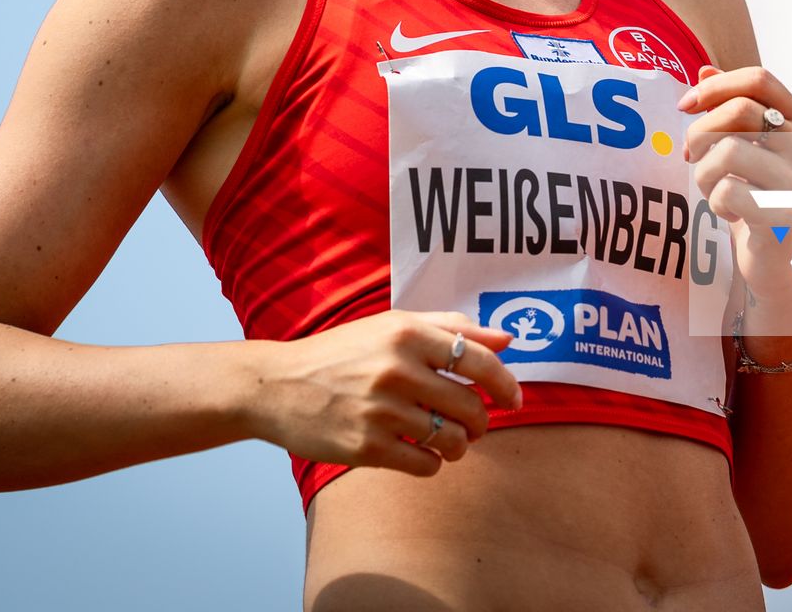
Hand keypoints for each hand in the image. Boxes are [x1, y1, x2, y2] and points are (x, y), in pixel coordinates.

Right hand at [247, 310, 522, 476]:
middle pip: (471, 406)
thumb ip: (451, 327)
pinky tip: (423, 454)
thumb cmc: (342, 353)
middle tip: (475, 425)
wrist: (277, 385)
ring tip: (450, 441)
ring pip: (452, 440)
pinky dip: (434, 463)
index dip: (505, 384)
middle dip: (482, 422)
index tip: (514, 399)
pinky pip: (425, 464)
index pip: (479, 361)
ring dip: (460, 446)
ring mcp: (380, 410)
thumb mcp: (392, 326)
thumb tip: (507, 339)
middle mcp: (396, 369)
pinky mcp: (365, 447)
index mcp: (406, 334)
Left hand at [677, 63, 791, 312]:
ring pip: (727, 151)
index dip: (716, 86)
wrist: (776, 262)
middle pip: (738, 111)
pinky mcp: (785, 219)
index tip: (685, 105)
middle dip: (700, 132)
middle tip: (692, 158)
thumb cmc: (756, 196)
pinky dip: (715, 201)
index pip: (759, 79)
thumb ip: (729, 108)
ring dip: (703, 172)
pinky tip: (726, 211)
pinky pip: (727, 191)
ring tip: (711, 189)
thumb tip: (704, 70)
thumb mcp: (745, 148)